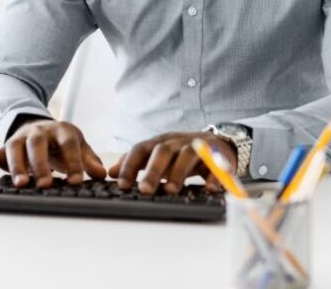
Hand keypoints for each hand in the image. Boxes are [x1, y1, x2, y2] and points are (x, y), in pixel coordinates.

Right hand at [0, 119, 107, 188]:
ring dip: (17, 166)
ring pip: (14, 148)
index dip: (73, 161)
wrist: (42, 129)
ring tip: (21, 185)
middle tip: (46, 184)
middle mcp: (38, 132)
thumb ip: (89, 160)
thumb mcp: (79, 147)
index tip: (77, 181)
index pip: (68, 143)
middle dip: (41, 164)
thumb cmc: (63, 143)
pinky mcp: (3, 148)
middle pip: (37, 144)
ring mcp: (19, 139)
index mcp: (61, 130)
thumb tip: (101, 174)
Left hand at [109, 132, 234, 195]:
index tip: (122, 184)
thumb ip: (136, 162)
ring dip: (178, 172)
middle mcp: (178, 141)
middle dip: (153, 170)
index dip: (130, 165)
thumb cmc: (182, 153)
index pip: (141, 149)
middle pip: (163, 151)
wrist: (218, 143)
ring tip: (171, 191)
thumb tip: (112, 172)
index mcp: (160, 142)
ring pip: (187, 155)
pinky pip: (216, 164)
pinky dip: (213, 176)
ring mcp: (198, 146)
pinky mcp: (218, 155)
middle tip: (145, 190)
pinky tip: (208, 189)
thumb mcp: (157, 154)